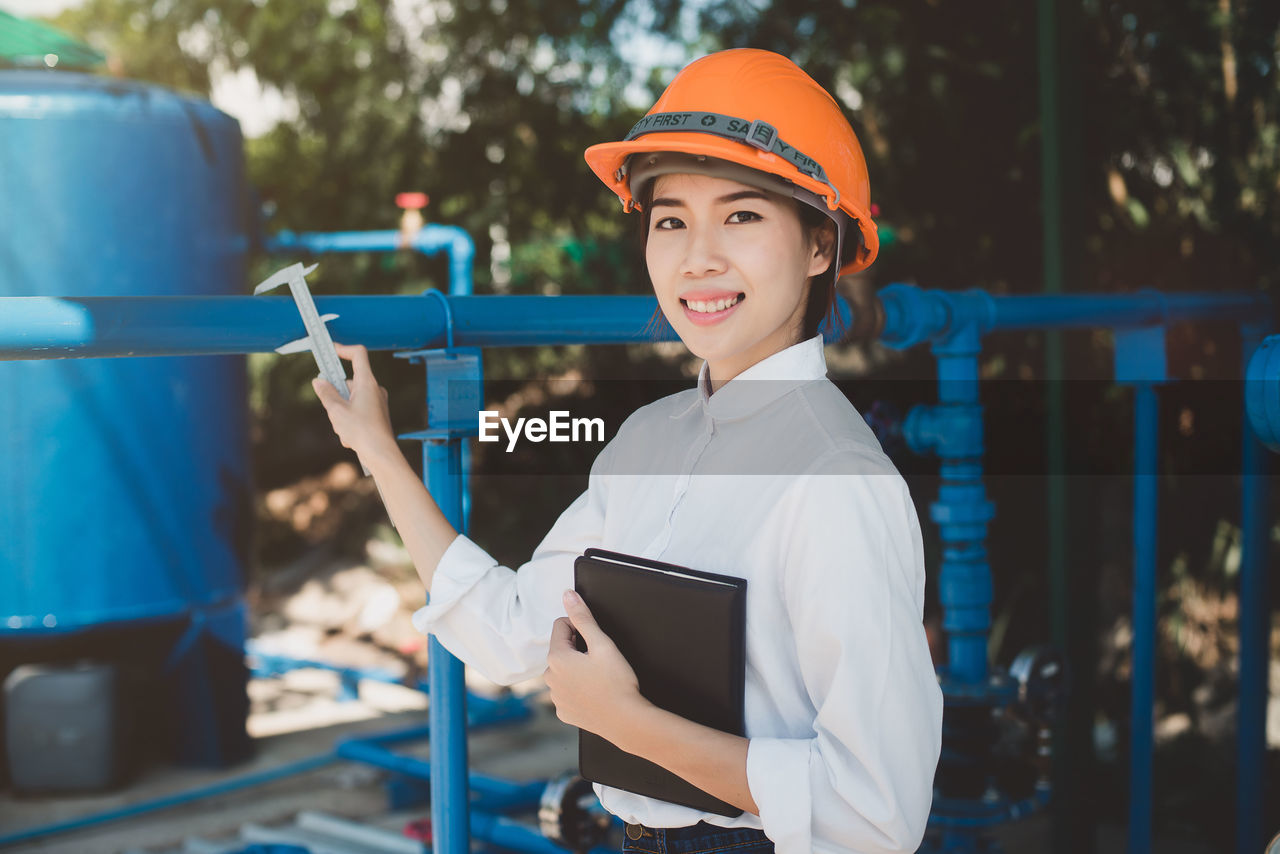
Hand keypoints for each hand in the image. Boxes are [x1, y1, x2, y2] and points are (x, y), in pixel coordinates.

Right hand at [311, 343, 395, 461]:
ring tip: (344, 428)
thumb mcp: (336, 411)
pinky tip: (350, 437)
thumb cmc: (361, 431)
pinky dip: (349, 421)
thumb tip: (319, 381)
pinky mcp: (376, 414)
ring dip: (341, 412)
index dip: (343, 349)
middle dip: (335, 395)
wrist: (380, 453)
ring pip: (350, 399)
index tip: (329, 349)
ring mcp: (376, 402)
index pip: (358, 354)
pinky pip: (356, 411)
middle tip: (332, 410)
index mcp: (367, 382)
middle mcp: (374, 389)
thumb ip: (326, 393)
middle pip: (348, 381)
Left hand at [546, 590, 646, 740]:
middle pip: (562, 649)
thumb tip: (567, 596)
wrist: (626, 720)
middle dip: (578, 650)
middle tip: (600, 662)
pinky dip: (578, 690)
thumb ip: (583, 617)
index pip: (561, 626)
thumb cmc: (617, 682)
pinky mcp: (563, 712)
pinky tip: (594, 694)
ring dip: (576, 670)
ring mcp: (555, 697)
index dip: (580, 628)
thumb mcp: (602, 644)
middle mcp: (550, 678)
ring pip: (564, 671)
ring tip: (598, 679)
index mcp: (557, 658)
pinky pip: (567, 692)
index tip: (595, 642)